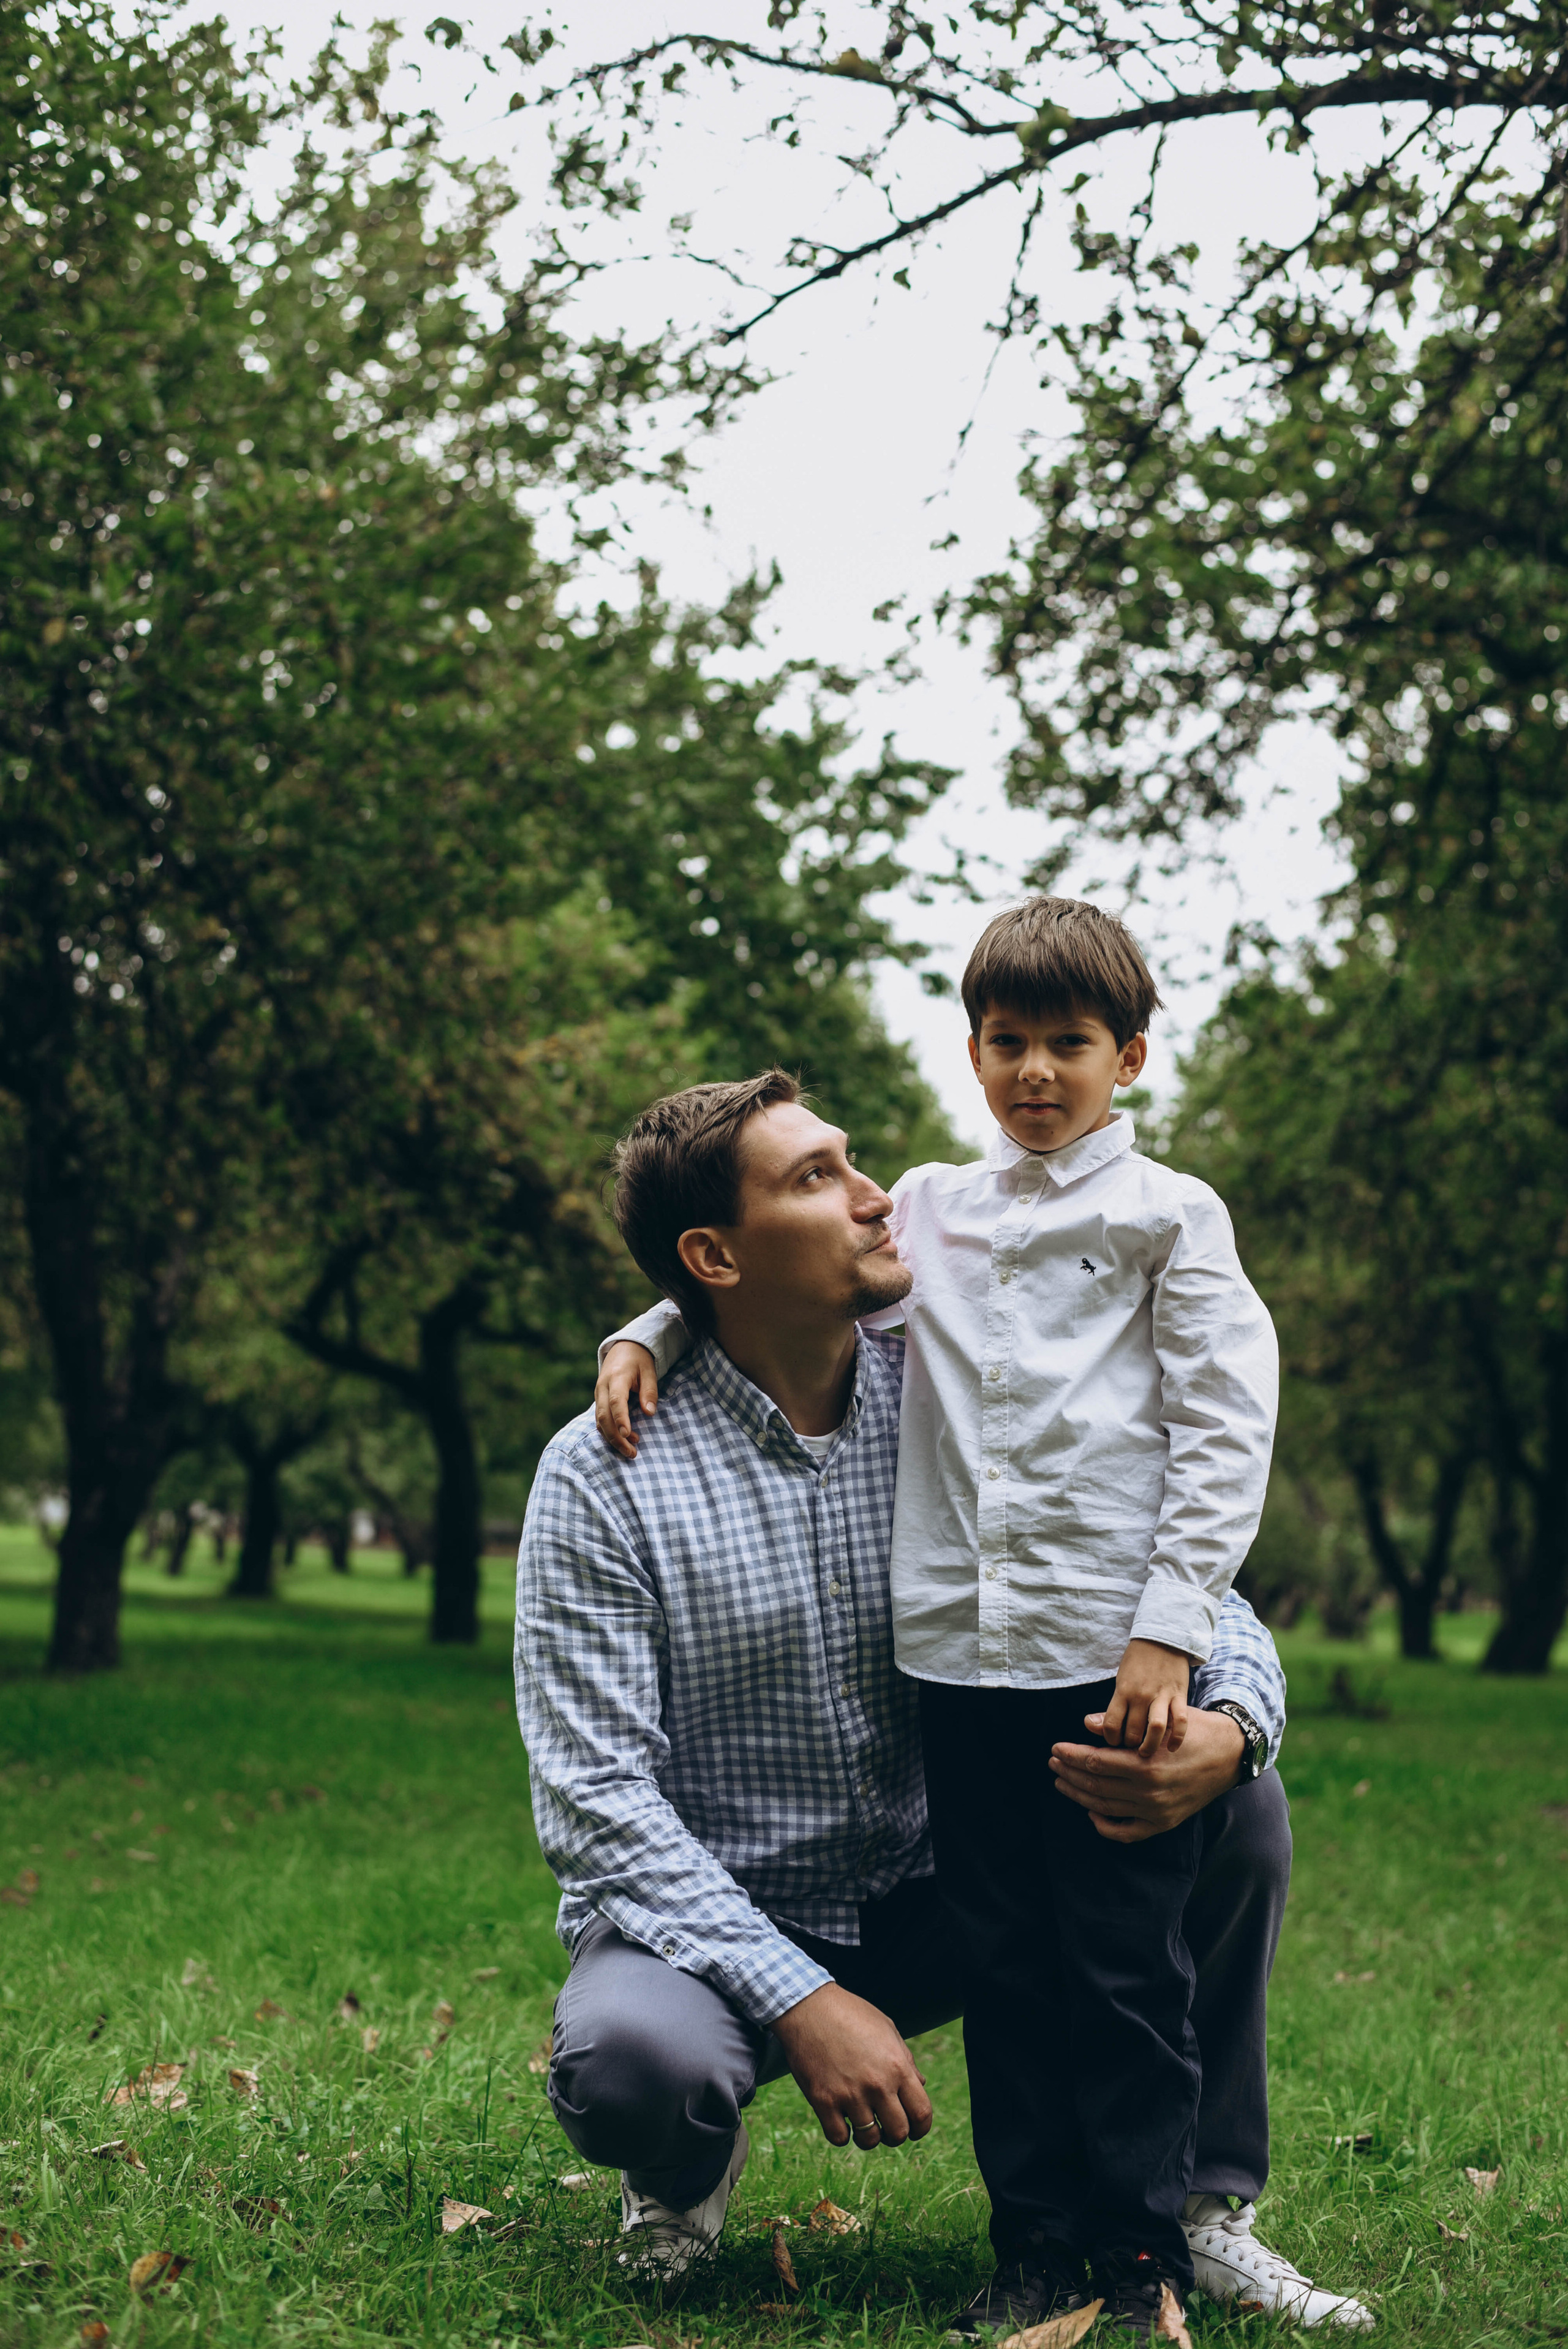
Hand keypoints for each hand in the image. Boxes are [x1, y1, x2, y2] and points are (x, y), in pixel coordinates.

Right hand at [594, 1342, 658, 1459]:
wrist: (623, 1347)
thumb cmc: (639, 1359)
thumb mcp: (649, 1371)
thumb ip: (649, 1391)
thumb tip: (649, 1413)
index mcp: (616, 1377)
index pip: (615, 1401)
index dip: (621, 1418)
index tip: (627, 1434)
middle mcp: (603, 1387)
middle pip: (604, 1416)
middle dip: (616, 1437)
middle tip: (632, 1452)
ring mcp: (598, 1394)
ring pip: (599, 1421)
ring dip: (612, 1438)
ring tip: (630, 1450)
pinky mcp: (599, 1400)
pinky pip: (599, 1419)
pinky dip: (608, 1432)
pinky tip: (622, 1440)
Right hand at [770, 1982, 931, 2149]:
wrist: (809, 2006)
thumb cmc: (851, 2014)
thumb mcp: (887, 2029)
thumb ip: (906, 2060)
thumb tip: (921, 2085)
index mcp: (897, 2066)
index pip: (922, 2114)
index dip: (921, 2129)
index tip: (914, 2131)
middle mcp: (877, 2083)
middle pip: (898, 2133)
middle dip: (896, 2136)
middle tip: (886, 2129)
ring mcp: (849, 2094)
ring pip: (869, 2140)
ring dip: (868, 2138)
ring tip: (863, 2125)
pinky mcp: (823, 2100)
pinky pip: (839, 2137)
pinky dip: (842, 2135)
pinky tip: (841, 2121)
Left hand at [1049, 1706, 1248, 1842]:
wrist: (1229, 1755)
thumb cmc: (1192, 1731)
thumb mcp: (1160, 1721)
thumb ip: (1121, 1725)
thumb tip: (1086, 1723)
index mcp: (1146, 1765)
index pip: (1096, 1762)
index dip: (1072, 1756)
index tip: (1056, 1749)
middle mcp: (1150, 1792)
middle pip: (1097, 1785)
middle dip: (1070, 1774)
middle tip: (1053, 1763)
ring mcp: (1157, 1811)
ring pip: (1107, 1807)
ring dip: (1080, 1796)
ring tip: (1063, 1782)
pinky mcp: (1164, 1823)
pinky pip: (1128, 1832)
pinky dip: (1107, 1826)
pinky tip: (1092, 1814)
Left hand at [1101, 1636, 1190, 1757]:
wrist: (1163, 1638)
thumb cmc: (1138, 1661)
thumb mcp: (1120, 1679)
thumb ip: (1111, 1706)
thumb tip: (1087, 1725)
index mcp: (1123, 1690)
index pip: (1111, 1724)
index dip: (1110, 1739)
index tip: (1113, 1742)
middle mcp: (1141, 1695)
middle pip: (1133, 1731)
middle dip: (1129, 1746)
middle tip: (1130, 1748)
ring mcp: (1161, 1695)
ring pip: (1155, 1728)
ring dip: (1151, 1745)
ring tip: (1146, 1752)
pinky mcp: (1179, 1695)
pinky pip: (1180, 1721)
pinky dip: (1177, 1737)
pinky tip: (1172, 1748)